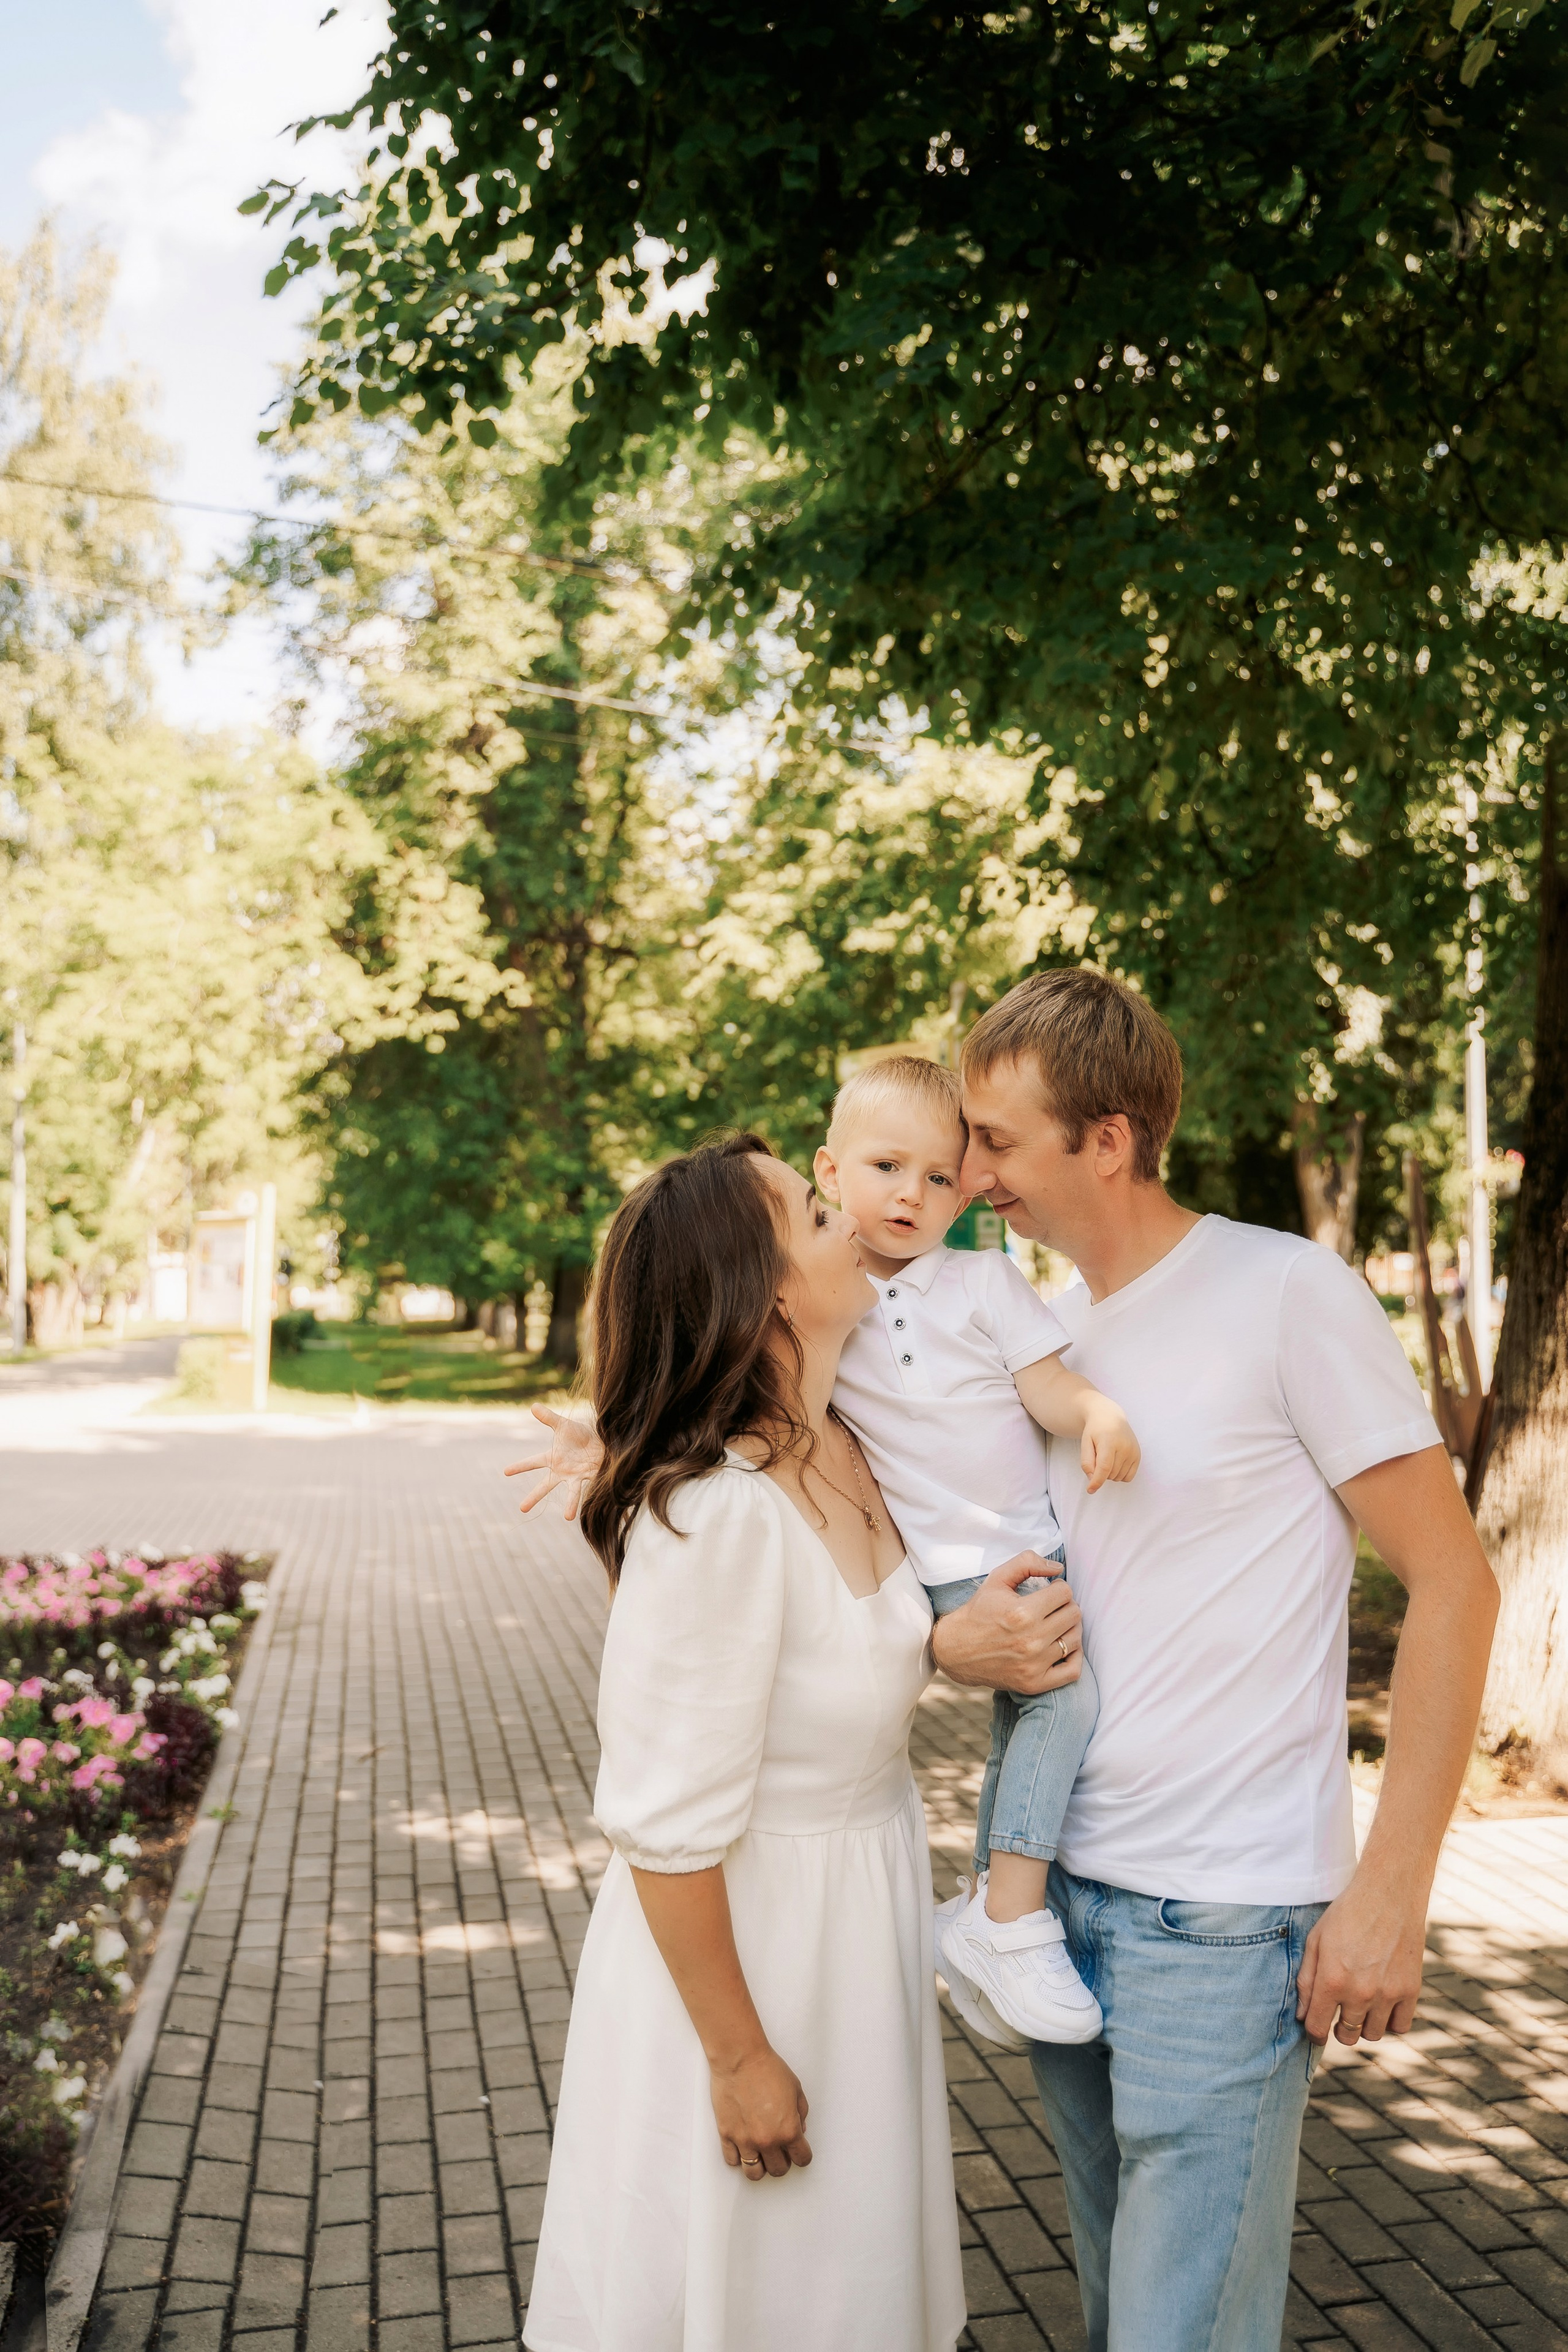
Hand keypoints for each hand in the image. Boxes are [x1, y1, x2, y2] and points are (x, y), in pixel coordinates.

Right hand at [502, 1404, 602, 1520]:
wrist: (602, 1440)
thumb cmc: (581, 1435)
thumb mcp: (564, 1425)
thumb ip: (549, 1418)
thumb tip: (533, 1405)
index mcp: (553, 1459)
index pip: (533, 1462)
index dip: (520, 1466)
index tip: (505, 1472)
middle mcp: (562, 1471)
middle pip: (545, 1486)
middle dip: (534, 1496)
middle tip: (521, 1509)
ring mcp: (576, 1476)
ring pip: (572, 1493)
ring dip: (570, 1504)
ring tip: (568, 1517)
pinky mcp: (591, 1478)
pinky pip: (590, 1487)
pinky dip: (592, 1495)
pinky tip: (592, 1508)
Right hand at [711, 2045, 812, 2178]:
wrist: (740, 2058)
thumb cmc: (768, 2069)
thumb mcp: (796, 2089)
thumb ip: (801, 2113)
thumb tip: (799, 2130)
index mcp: (788, 2130)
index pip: (802, 2159)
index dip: (802, 2155)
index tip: (799, 2151)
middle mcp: (767, 2141)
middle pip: (778, 2170)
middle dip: (782, 2162)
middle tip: (780, 2150)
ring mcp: (745, 2140)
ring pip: (754, 2173)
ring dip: (760, 2166)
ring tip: (761, 2154)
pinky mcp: (726, 2134)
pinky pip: (732, 2160)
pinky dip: (739, 2158)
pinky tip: (743, 2146)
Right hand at [929, 1552, 1083, 1695]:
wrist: (955, 1650)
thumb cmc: (979, 1612)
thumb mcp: (997, 1579)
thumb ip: (1027, 1563)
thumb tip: (1058, 1568)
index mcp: (1022, 1612)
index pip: (1065, 1593)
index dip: (1059, 1588)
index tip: (1050, 1591)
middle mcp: (1030, 1640)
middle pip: (1074, 1614)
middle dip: (1065, 1606)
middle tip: (1053, 1607)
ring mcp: (1034, 1665)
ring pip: (1075, 1639)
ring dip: (1070, 1628)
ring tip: (1056, 1624)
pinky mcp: (1034, 1683)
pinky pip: (1072, 1671)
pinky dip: (1074, 1658)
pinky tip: (1062, 1646)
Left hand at [1080, 1406, 1139, 1493]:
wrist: (1110, 1417)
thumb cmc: (1095, 1430)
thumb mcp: (1085, 1443)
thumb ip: (1086, 1461)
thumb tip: (1093, 1479)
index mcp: (1109, 1441)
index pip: (1104, 1467)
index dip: (1097, 1481)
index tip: (1090, 1490)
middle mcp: (1124, 1447)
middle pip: (1110, 1474)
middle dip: (1100, 1472)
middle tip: (1098, 1457)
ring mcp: (1133, 1451)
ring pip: (1118, 1477)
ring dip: (1110, 1474)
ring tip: (1107, 1457)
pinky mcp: (1138, 1455)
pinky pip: (1129, 1477)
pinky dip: (1120, 1475)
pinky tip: (1116, 1463)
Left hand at [1296, 1873, 1426, 2045]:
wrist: (1388, 1894)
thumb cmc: (1346, 1915)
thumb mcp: (1316, 1941)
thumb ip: (1306, 1980)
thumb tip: (1302, 2016)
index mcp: (1331, 1980)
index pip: (1316, 2028)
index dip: (1313, 2032)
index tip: (1316, 2027)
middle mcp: (1359, 1993)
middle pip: (1346, 2035)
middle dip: (1339, 2028)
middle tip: (1341, 2011)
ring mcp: (1387, 1994)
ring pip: (1373, 2034)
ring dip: (1365, 2024)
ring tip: (1363, 2003)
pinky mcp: (1410, 1991)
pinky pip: (1400, 2026)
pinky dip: (1391, 2020)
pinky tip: (1383, 2003)